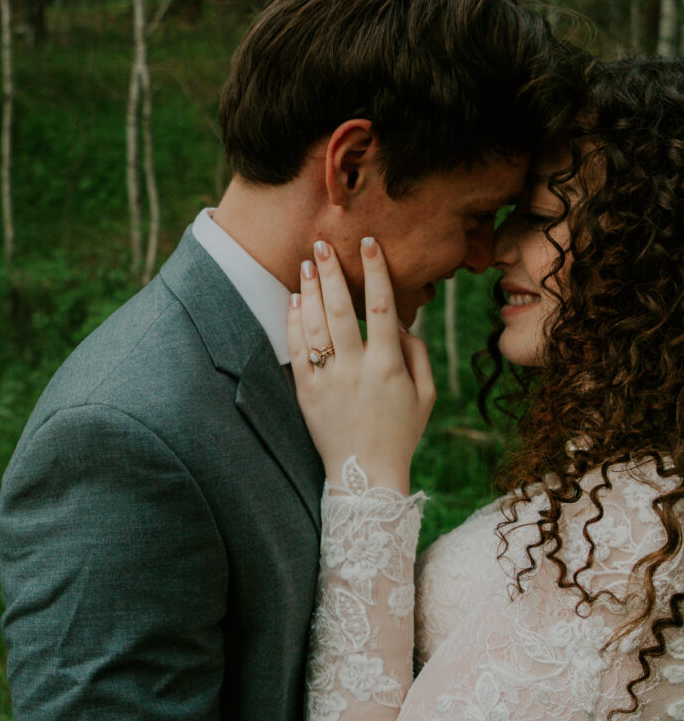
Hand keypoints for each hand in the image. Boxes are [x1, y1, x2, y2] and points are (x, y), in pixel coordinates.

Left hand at [287, 238, 435, 493]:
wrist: (365, 476)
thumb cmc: (400, 434)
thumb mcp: (425, 396)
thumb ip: (418, 356)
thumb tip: (404, 324)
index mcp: (388, 366)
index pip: (383, 308)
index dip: (377, 272)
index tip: (370, 245)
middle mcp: (356, 368)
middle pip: (342, 309)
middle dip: (332, 272)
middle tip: (323, 244)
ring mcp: (328, 379)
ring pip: (316, 324)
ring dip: (311, 290)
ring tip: (307, 263)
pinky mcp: (306, 390)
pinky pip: (297, 349)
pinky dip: (295, 321)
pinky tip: (295, 300)